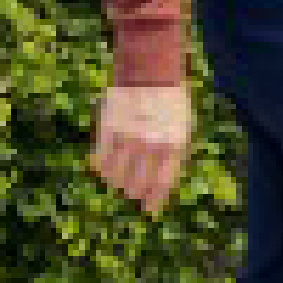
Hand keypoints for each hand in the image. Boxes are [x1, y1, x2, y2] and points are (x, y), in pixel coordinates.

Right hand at [88, 82, 192, 210]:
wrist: (149, 72)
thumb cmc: (170, 103)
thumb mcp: (182, 129)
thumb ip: (173, 157)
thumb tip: (159, 189)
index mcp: (173, 145)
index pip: (161, 185)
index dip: (153, 201)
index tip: (149, 210)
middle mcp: (150, 145)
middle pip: (135, 185)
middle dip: (134, 191)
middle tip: (132, 191)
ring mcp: (128, 138)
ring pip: (115, 177)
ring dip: (116, 181)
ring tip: (119, 179)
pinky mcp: (108, 130)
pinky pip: (100, 161)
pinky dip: (100, 168)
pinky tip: (102, 168)